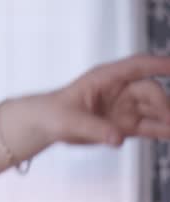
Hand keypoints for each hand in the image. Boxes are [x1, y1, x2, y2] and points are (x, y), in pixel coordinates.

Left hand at [47, 53, 169, 146]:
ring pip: (155, 109)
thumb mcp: (69, 120)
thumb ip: (94, 128)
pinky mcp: (126, 125)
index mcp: (104, 78)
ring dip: (168, 117)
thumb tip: (117, 138)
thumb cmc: (53, 113)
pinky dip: (164, 130)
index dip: (159, 63)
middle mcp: (119, 90)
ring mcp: (124, 108)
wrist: (45, 126)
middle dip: (164, 102)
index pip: (136, 66)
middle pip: (150, 90)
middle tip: (169, 119)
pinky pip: (151, 127)